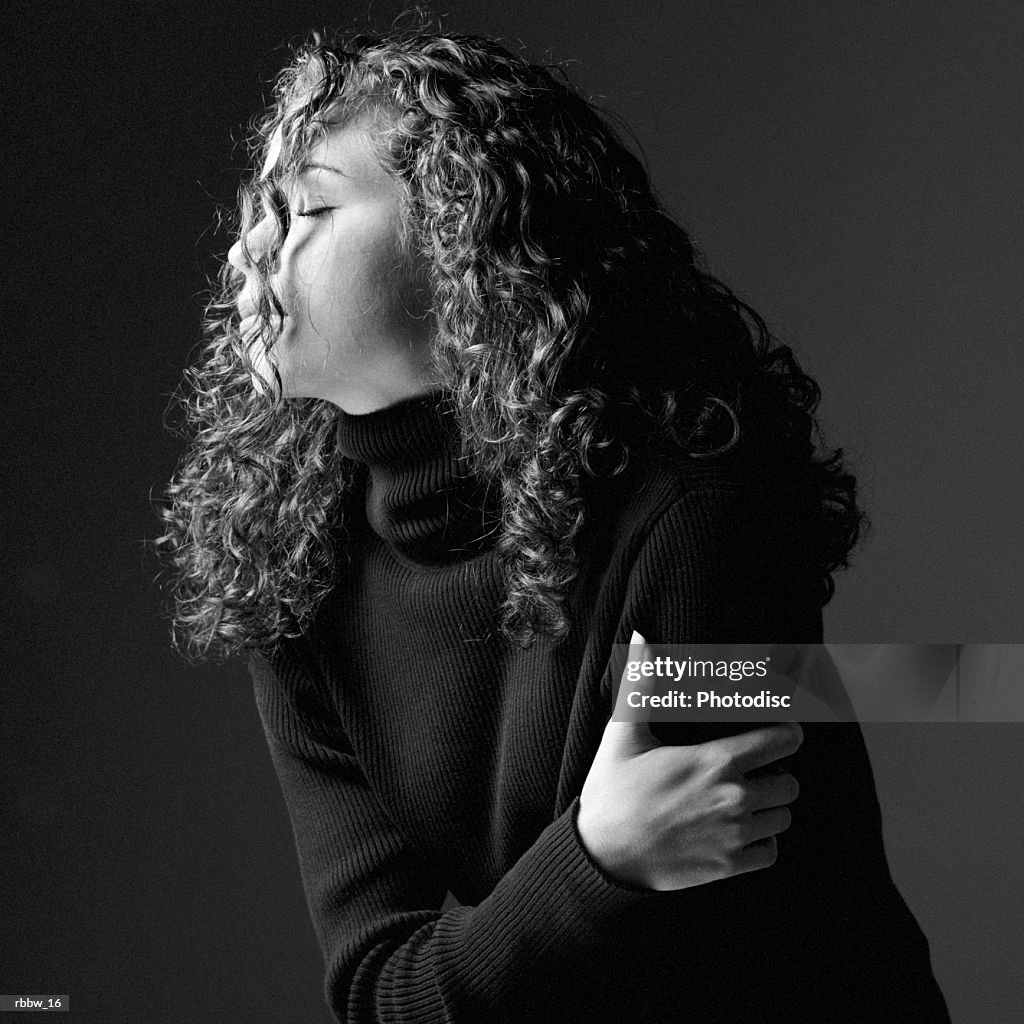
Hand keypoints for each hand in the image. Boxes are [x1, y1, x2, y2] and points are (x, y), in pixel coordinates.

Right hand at [577, 630, 802, 890]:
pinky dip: (762, 841)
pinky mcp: (728, 866)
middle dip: (776, 774)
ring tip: (746, 800)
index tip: (776, 732)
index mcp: (716, 760)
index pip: (785, 740)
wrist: (600, 853)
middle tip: (754, 771)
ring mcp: (734, 835)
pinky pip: (771, 852)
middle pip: (791, 783)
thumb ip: (640, 683)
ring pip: (783, 817)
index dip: (786, 732)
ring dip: (770, 807)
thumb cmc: (612, 790)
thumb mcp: (623, 732)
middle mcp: (734, 797)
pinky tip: (740, 830)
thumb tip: (640, 637)